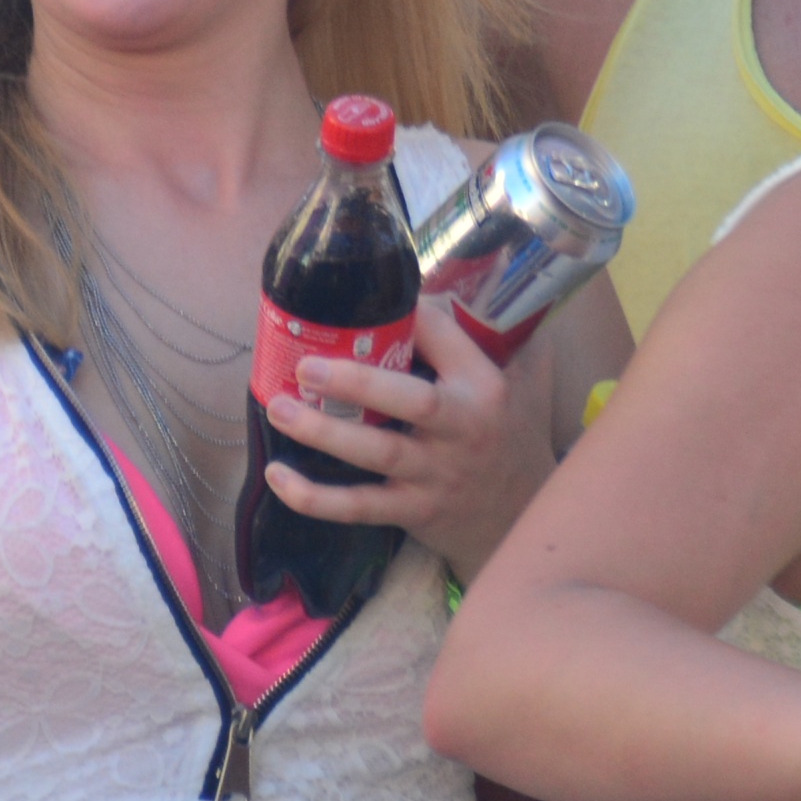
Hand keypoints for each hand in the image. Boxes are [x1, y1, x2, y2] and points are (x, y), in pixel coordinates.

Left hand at [264, 298, 552, 574]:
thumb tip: (441, 285)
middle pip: (411, 401)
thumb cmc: (511, 435)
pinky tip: (278, 476)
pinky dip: (315, 497)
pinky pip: (358, 507)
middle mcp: (463, 429)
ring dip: (323, 433)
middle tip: (304, 365)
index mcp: (484, 388)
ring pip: (377, 454)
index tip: (366, 300)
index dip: (408, 315)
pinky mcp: (413, 511)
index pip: (445, 338)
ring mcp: (436, 474)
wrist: (523, 515)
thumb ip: (493, 336)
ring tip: (278, 408)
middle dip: (356, 382)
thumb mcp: (522, 381)